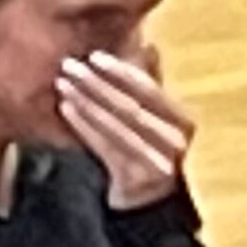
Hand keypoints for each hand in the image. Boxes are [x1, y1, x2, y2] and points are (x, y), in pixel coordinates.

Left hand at [57, 46, 194, 210]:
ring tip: (62, 84)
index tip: (94, 56)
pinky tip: (66, 109)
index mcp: (184, 121)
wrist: (147, 201)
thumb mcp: (156, 116)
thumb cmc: (150, 148)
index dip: (121, 72)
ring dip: (86, 103)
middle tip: (69, 65)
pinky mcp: (137, 179)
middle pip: (130, 108)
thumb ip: (152, 84)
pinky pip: (106, 147)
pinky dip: (84, 127)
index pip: (150, 90)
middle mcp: (176, 142)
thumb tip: (149, 44)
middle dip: (97, 84)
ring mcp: (158, 163)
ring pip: (116, 126)